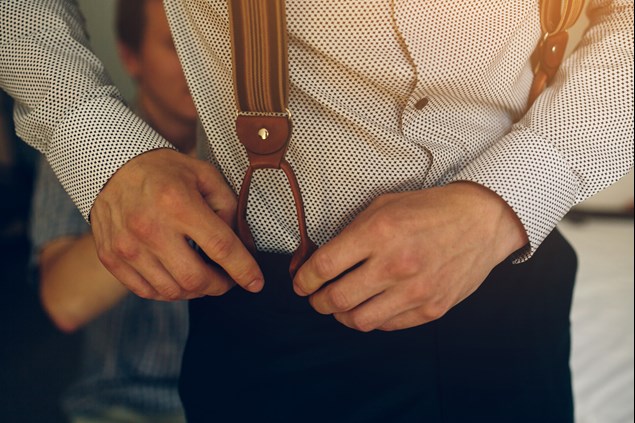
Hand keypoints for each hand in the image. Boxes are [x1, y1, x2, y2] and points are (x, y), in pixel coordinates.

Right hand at [90, 148, 263, 299]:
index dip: (244, 269)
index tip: (256, 282)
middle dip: (220, 285)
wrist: (111, 166)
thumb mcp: (204, 175)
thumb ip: (227, 207)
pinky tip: (177, 277)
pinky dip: (168, 291)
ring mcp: (127, 246)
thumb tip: (240, 244)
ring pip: (172, 291)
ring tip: (203, 277)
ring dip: (195, 290)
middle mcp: (150, 228)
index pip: (221, 247)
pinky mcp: (110, 257)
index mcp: (178, 203)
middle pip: (196, 279)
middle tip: (228, 279)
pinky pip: (146, 291)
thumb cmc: (164, 170)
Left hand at [293, 182, 527, 331]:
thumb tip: (320, 259)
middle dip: (318, 302)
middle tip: (316, 298)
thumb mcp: (385, 206)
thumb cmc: (428, 209)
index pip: (325, 266)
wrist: (481, 222)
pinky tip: (370, 306)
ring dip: (341, 315)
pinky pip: (387, 325)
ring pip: (358, 320)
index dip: (305, 279)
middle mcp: (395, 264)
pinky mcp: (431, 309)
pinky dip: (371, 319)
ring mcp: (415, 291)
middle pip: (336, 298)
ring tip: (341, 306)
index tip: (301, 283)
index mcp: (379, 232)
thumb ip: (351, 232)